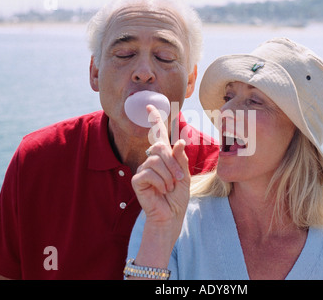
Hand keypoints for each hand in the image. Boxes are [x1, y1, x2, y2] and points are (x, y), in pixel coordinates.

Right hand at [132, 105, 189, 228]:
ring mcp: (143, 169)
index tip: (150, 106)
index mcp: (165, 157)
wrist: (172, 216)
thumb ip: (181, 158)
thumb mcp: (184, 176)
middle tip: (179, 179)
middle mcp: (152, 160)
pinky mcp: (137, 180)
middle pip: (159, 147)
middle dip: (173, 163)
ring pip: (155, 160)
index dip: (155, 121)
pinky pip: (148, 172)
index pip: (159, 135)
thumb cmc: (178, 197)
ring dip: (167, 176)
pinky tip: (161, 191)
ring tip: (169, 188)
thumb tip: (179, 141)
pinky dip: (159, 182)